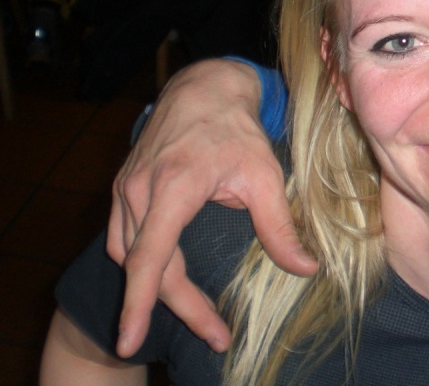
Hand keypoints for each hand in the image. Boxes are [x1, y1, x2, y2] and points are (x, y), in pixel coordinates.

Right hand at [106, 59, 316, 356]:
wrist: (202, 87)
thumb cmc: (235, 128)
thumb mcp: (265, 174)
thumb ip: (279, 224)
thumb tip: (305, 268)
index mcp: (173, 186)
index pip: (149, 257)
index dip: (139, 302)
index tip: (130, 340)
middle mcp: (139, 190)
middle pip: (145, 267)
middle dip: (176, 308)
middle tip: (215, 336)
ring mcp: (125, 189)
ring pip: (129, 256)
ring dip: (157, 290)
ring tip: (198, 315)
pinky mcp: (123, 189)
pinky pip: (123, 239)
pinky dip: (142, 265)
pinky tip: (167, 281)